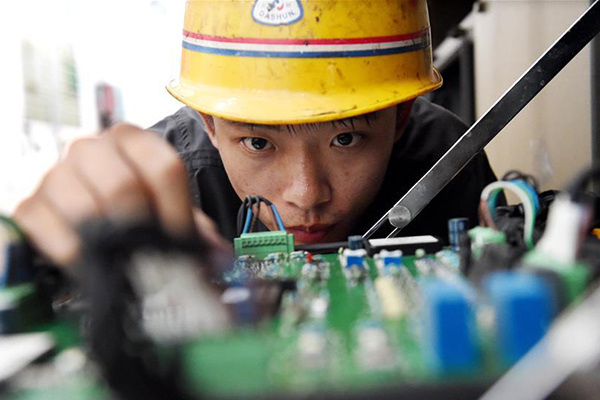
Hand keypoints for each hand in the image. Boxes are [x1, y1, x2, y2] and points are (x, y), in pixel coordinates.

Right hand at [13, 123, 228, 267]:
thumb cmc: (131, 208)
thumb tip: (216, 253)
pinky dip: (73, 252)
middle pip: (123, 187)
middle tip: (152, 257)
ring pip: (87, 209)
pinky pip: (50, 229)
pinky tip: (89, 262)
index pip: (163, 168)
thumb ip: (193, 225)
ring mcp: (57, 173)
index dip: (176, 211)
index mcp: (132, 139)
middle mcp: (91, 147)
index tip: (180, 239)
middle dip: (143, 230)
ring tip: (124, 261)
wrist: (87, 210)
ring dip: (110, 243)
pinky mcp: (30, 203)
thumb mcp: (165, 209)